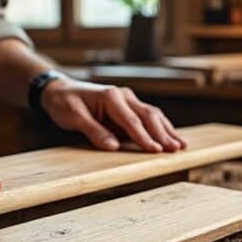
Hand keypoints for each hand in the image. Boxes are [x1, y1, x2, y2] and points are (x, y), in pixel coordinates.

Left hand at [40, 78, 186, 151]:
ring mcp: (128, 100)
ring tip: (181, 145)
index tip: (156, 151)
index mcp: (111, 96)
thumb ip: (94, 131)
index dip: (144, 137)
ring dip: (167, 130)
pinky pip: (148, 116)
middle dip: (163, 134)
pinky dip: (161, 126)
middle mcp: (124, 95)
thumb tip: (113, 147)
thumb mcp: (74, 117)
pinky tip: (171, 136)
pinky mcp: (128, 107)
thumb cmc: (65, 103)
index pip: (131, 120)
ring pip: (153, 115)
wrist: (60, 90)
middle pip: (149, 115)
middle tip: (175, 149)